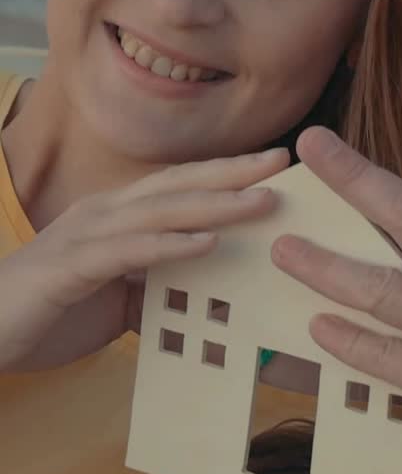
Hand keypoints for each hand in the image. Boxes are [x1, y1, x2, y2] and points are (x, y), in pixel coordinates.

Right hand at [1, 148, 287, 372]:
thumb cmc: (47, 313)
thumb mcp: (114, 302)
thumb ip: (153, 292)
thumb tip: (201, 304)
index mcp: (115, 217)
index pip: (178, 188)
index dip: (224, 174)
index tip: (275, 166)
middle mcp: (103, 215)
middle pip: (176, 184)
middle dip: (231, 171)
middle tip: (282, 160)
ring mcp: (85, 236)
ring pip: (159, 211)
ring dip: (213, 204)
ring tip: (260, 201)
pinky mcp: (71, 267)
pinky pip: (128, 252)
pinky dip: (169, 246)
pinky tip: (205, 245)